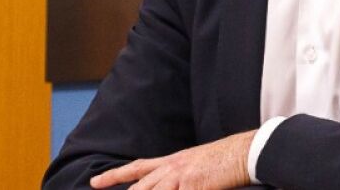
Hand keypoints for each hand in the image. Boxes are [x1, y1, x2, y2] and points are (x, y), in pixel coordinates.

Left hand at [89, 130, 255, 189]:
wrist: (244, 152)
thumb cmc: (225, 160)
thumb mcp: (196, 164)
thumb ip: (181, 175)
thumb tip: (173, 185)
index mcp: (172, 161)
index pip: (137, 168)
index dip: (114, 176)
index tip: (95, 183)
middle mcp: (171, 168)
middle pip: (139, 187)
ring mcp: (180, 178)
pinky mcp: (192, 186)